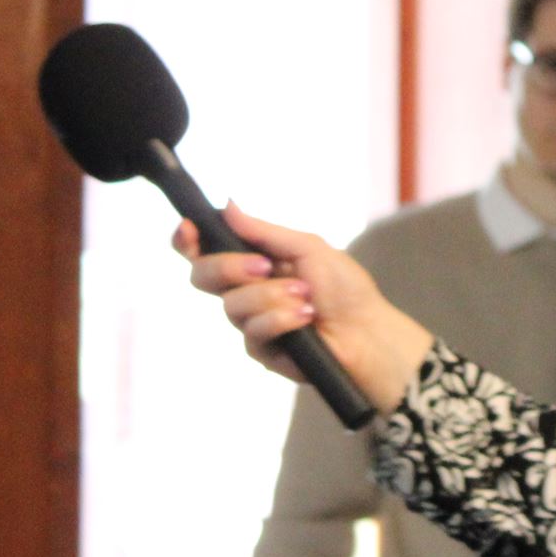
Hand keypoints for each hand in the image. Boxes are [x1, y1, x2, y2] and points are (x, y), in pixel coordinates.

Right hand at [174, 205, 434, 416]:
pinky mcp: (261, 351)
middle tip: (264, 267)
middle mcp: (243, 290)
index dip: (188, 240)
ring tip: (306, 296)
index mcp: (250, 260)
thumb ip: (264, 231)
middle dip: (228, 267)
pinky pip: (254, 332)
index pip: (204, 250)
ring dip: (272, 297)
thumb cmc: (343, 287)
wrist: (367, 330)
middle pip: (201, 276)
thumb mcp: (307, 247)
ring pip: (231, 306)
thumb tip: (228, 205)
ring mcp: (249, 321)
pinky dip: (283, 319)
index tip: (188, 230)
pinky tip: (307, 317)